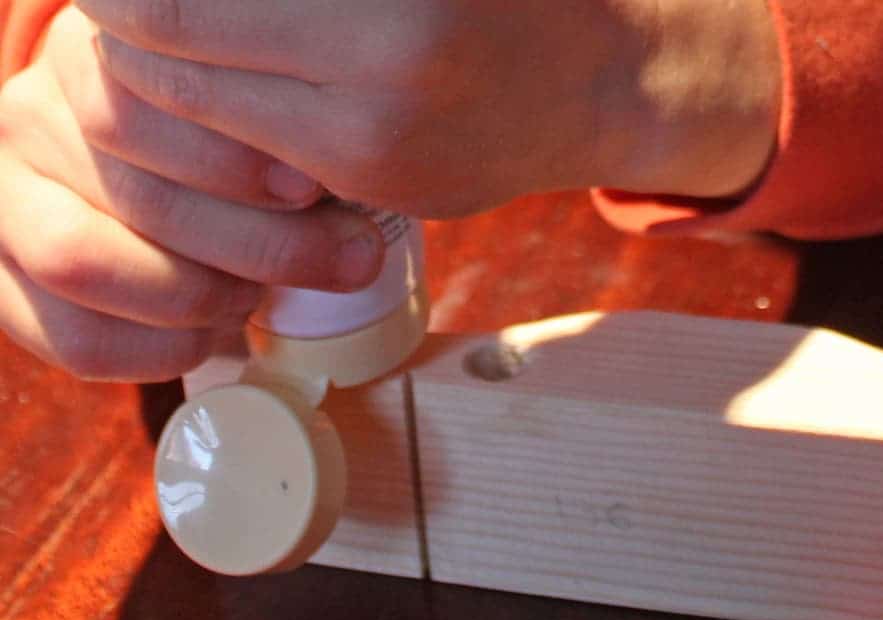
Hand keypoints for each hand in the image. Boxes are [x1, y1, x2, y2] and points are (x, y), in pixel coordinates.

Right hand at [0, 7, 386, 381]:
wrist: (145, 177)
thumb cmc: (222, 144)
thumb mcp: (248, 116)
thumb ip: (281, 139)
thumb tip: (354, 219)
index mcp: (89, 61)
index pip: (143, 109)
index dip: (234, 162)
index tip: (310, 188)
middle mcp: (29, 122)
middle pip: (134, 193)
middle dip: (257, 244)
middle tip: (329, 256)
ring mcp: (6, 205)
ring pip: (85, 263)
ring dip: (202, 296)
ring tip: (258, 293)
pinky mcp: (4, 287)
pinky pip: (79, 339)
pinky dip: (165, 348)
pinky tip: (213, 330)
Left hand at [76, 0, 781, 218]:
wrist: (604, 84)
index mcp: (399, 11)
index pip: (179, 2)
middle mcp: (383, 77)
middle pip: (170, 47)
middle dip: (129, 15)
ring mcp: (376, 149)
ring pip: (197, 109)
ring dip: (160, 65)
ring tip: (177, 28)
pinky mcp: (377, 189)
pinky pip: (252, 148)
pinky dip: (219, 111)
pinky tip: (239, 72)